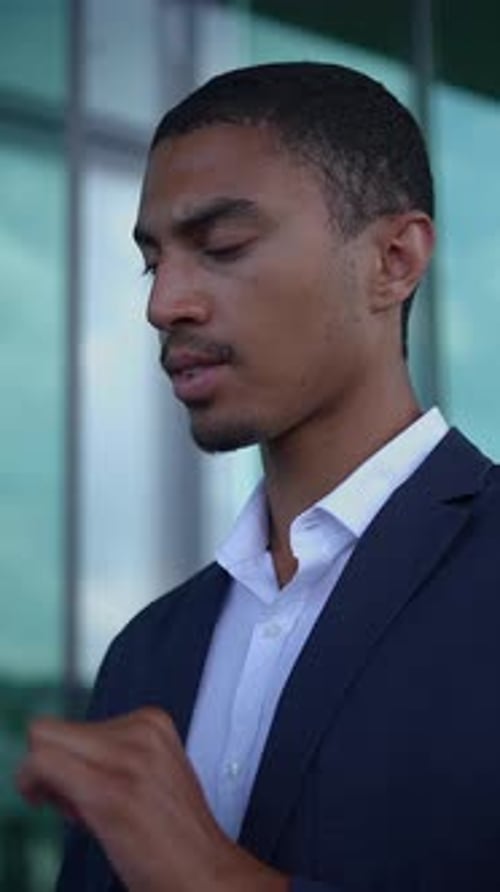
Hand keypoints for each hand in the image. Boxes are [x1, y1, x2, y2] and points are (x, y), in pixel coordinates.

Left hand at [16, 707, 288, 891]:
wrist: (205, 874)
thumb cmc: (176, 840)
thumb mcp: (150, 776)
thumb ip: (114, 756)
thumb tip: (59, 753)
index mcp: (153, 723)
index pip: (78, 725)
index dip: (70, 761)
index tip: (80, 788)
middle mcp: (140, 730)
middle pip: (54, 731)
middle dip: (51, 766)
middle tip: (75, 802)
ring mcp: (126, 758)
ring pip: (43, 744)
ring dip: (50, 782)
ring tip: (91, 812)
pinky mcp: (109, 790)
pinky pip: (42, 764)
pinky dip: (33, 785)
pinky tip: (64, 812)